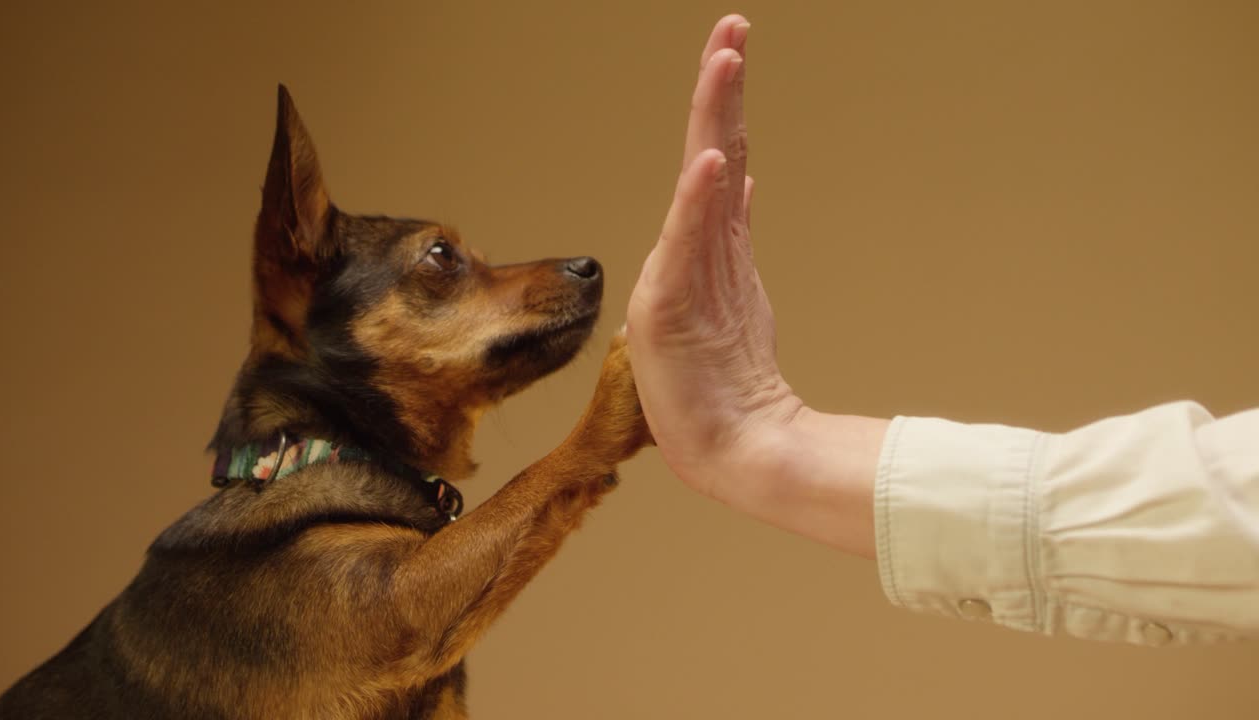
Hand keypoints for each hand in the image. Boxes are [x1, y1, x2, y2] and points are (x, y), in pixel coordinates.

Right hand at [626, 16, 885, 556]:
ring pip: (699, 186)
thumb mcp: (738, 290)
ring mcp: (678, 278)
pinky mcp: (670, 311)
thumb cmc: (729, 380)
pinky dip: (700, 203)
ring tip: (723, 64)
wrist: (731, 444)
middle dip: (719, 88)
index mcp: (710, 244)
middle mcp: (690, 252)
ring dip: (712, 122)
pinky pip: (690, 249)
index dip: (726, 101)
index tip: (735, 42)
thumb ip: (731, 231)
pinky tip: (710, 162)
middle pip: (706, 154)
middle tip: (732, 28)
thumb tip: (741, 175)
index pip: (719, 156)